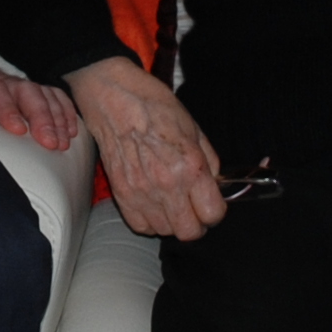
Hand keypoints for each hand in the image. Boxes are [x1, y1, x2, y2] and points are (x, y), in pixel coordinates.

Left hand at [0, 31, 81, 149]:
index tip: (17, 128)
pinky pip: (48, 96)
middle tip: (50, 143)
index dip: (6, 109)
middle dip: (41, 117)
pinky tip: (72, 129)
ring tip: (64, 140)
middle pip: (25, 93)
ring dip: (55, 116)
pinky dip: (62, 111)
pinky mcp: (20, 90)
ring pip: (40, 94)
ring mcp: (11, 84)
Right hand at [64, 56, 226, 240]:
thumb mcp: (194, 129)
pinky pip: (140, 226)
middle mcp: (167, 184)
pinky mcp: (121, 193)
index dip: (216, 211)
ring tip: (172, 204)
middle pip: (189, 232)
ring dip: (172, 222)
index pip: (212, 214)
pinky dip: (150, 222)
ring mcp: (142, 192)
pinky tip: (154, 206)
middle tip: (194, 210)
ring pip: (164, 231)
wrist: (115, 98)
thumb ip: (209, 162)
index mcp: (190, 166)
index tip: (211, 204)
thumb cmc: (154, 107)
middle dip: (197, 224)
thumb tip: (216, 185)